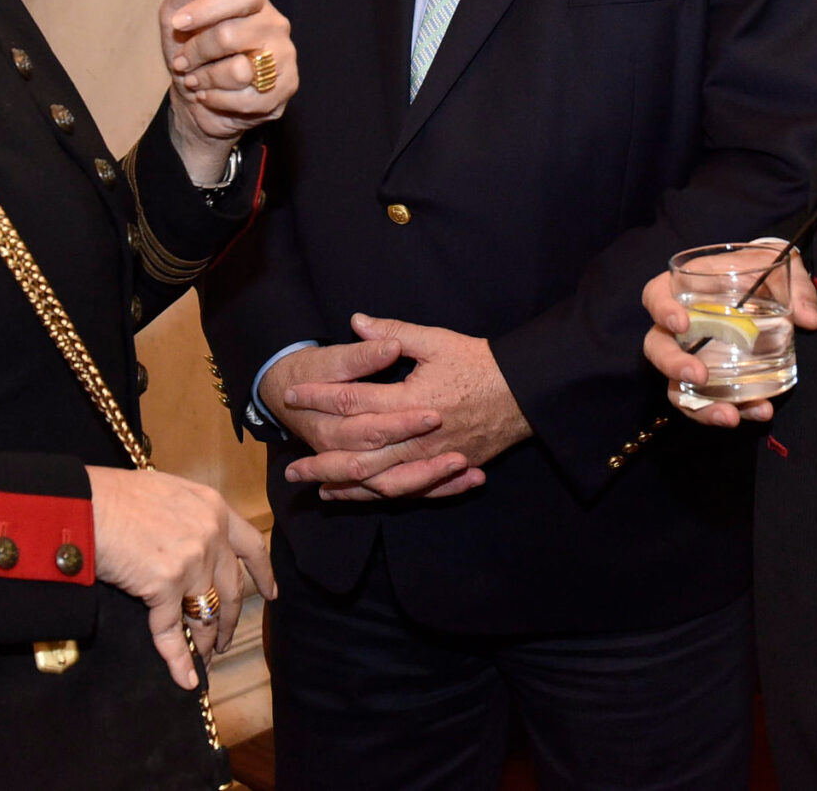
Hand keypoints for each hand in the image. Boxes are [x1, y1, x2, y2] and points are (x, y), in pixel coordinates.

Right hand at [86, 466, 276, 688]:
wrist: (85, 505)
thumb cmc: (114, 496)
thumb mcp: (167, 493)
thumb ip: (189, 517)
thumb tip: (190, 542)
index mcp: (214, 508)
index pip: (252, 546)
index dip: (263, 574)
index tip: (271, 595)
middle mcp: (211, 535)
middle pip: (233, 589)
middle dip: (231, 620)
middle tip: (225, 639)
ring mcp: (191, 562)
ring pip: (208, 614)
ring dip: (207, 642)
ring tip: (205, 658)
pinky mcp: (165, 586)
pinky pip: (173, 632)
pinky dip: (179, 660)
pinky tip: (185, 678)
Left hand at [160, 0, 296, 184]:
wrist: (200, 103)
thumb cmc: (191, 55)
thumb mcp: (177, 18)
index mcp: (253, 1)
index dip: (206, 10)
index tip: (179, 24)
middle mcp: (275, 24)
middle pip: (229, 37)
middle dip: (195, 54)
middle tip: (183, 63)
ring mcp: (285, 57)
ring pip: (238, 71)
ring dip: (206, 81)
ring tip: (199, 82)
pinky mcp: (285, 88)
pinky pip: (247, 99)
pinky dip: (219, 102)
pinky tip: (215, 98)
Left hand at [279, 316, 530, 501]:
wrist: (526, 391)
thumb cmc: (479, 363)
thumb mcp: (436, 341)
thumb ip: (393, 335)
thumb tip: (356, 321)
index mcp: (407, 400)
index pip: (351, 401)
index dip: (318, 397)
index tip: (291, 395)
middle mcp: (415, 437)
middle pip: (357, 455)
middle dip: (320, 462)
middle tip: (290, 467)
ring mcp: (431, 459)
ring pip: (378, 482)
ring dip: (345, 487)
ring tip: (317, 489)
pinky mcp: (446, 469)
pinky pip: (408, 491)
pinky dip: (380, 496)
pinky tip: (361, 496)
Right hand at [642, 249, 816, 427]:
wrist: (770, 288)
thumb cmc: (762, 272)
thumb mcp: (780, 269)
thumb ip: (797, 288)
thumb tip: (811, 319)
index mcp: (686, 288)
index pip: (656, 295)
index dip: (661, 309)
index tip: (680, 323)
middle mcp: (681, 327)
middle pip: (657, 347)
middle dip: (673, 365)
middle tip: (699, 376)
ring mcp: (692, 356)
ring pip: (676, 386)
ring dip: (699, 406)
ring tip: (729, 416)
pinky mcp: (710, 379)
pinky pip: (707, 401)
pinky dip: (728, 411)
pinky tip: (758, 412)